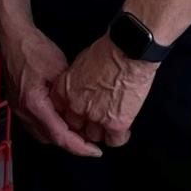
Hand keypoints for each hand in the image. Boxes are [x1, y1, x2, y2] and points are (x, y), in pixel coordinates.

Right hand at [0, 20, 102, 157]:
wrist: (12, 37)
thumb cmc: (30, 48)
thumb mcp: (59, 68)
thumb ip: (70, 92)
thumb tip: (83, 106)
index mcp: (34, 104)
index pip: (60, 136)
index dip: (80, 147)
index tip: (95, 151)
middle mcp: (24, 111)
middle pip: (50, 139)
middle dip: (72, 144)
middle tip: (92, 141)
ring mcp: (19, 109)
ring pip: (42, 134)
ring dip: (60, 136)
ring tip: (79, 131)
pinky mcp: (19, 104)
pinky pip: (36, 124)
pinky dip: (51, 127)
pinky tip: (63, 119)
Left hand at [50, 35, 156, 149]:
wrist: (129, 49)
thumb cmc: (109, 49)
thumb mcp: (80, 63)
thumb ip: (76, 82)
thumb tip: (81, 89)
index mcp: (64, 91)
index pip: (60, 114)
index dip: (72, 115)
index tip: (79, 116)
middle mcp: (76, 106)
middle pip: (76, 128)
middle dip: (86, 125)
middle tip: (97, 119)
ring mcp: (95, 116)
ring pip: (95, 136)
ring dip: (103, 131)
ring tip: (112, 122)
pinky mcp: (116, 123)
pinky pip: (115, 141)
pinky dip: (120, 137)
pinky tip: (123, 129)